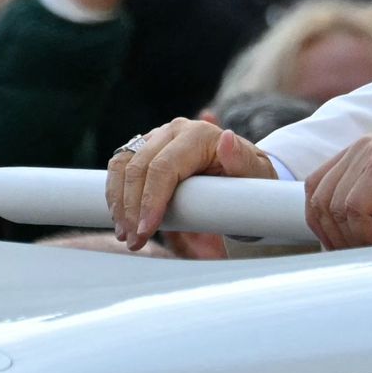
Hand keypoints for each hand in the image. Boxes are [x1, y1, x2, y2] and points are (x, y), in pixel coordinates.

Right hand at [106, 116, 276, 249]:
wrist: (240, 176)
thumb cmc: (250, 178)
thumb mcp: (255, 174)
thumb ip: (243, 160)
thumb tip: (226, 139)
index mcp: (198, 134)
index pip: (164, 167)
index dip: (151, 200)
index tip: (147, 230)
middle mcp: (173, 131)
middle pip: (139, 168)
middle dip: (132, 208)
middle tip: (134, 241)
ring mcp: (156, 138)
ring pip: (123, 166)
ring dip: (119, 203)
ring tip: (126, 235)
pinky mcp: (144, 149)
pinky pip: (119, 167)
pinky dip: (115, 195)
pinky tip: (121, 220)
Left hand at [305, 134, 371, 248]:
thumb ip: (369, 201)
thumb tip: (334, 240)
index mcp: (360, 152)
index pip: (315, 190)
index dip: (321, 225)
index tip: (341, 250)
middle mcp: (361, 147)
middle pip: (318, 199)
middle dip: (333, 236)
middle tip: (359, 256)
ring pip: (334, 205)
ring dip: (351, 237)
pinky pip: (355, 207)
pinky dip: (365, 232)